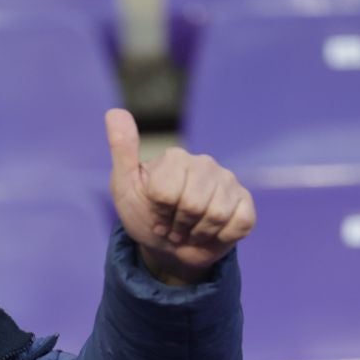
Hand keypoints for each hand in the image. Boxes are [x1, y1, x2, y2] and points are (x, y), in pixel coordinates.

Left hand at [105, 108, 254, 286]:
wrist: (168, 247)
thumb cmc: (145, 214)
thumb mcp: (124, 186)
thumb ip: (122, 150)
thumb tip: (114, 112)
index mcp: (175, 158)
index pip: (166, 194)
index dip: (159, 213)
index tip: (156, 215)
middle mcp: (205, 164)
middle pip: (193, 205)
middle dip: (179, 226)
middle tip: (174, 227)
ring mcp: (228, 181)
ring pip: (217, 215)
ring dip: (198, 234)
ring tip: (190, 230)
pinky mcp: (245, 202)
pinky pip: (240, 222)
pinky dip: (221, 237)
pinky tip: (212, 233)